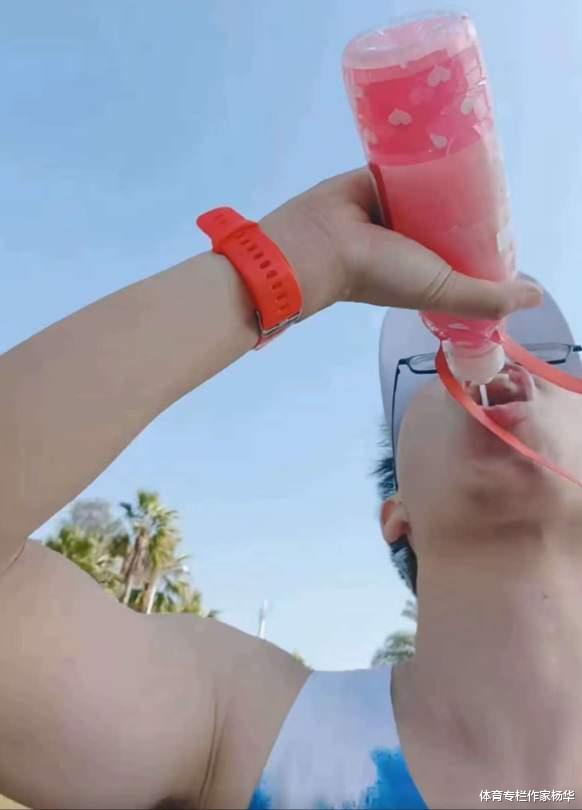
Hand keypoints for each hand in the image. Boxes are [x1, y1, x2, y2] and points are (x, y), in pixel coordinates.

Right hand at [261, 168, 541, 318]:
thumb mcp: (442, 290)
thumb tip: (536, 298)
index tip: (504, 224)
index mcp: (424, 267)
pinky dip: (420, 152)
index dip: (484, 239)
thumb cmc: (381, 273)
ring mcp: (394, 206)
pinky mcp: (377, 177)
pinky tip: (443, 136)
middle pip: (450, 216)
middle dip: (470, 204)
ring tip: (478, 152)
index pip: (464, 249)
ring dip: (448, 174)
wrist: (323, 242)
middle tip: (496, 180)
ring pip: (430, 187)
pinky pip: (405, 161)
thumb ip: (486, 297)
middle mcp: (411, 238)